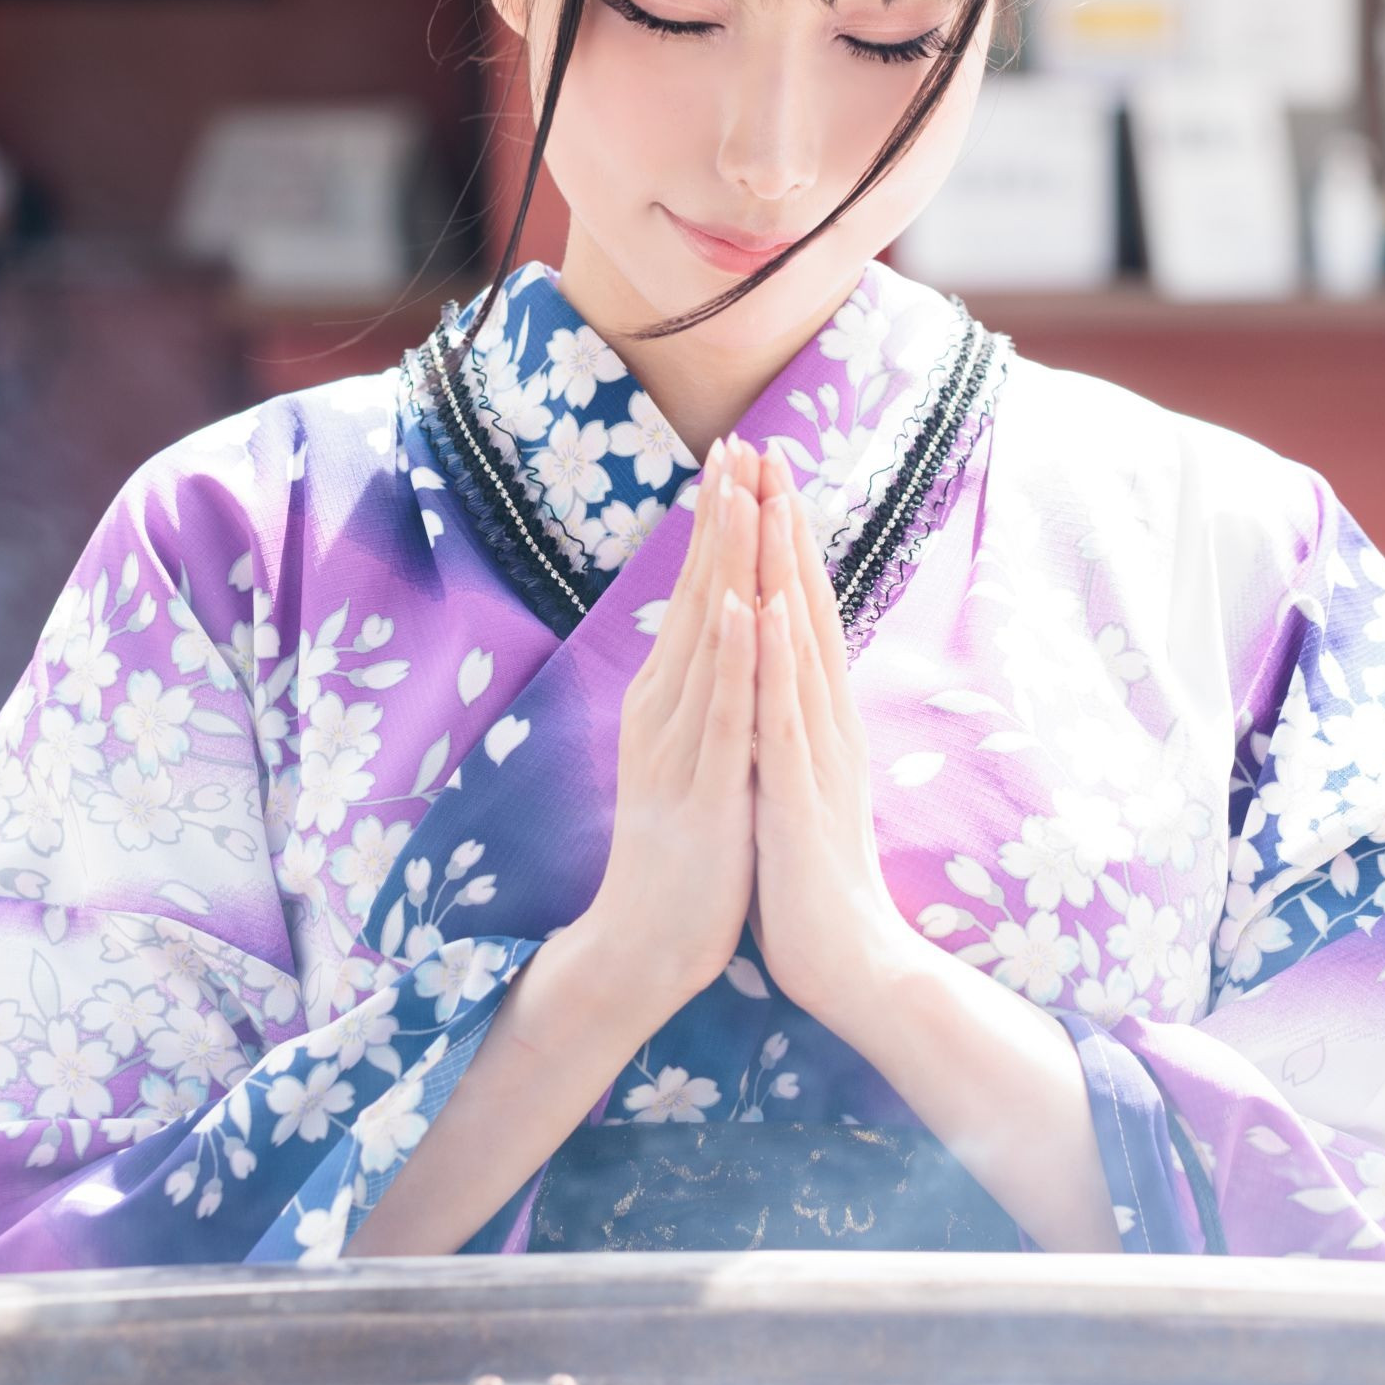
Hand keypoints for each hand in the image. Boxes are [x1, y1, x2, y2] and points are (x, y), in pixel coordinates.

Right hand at [568, 436, 764, 1018]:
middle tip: (737, 439)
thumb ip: (702, 697)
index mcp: (668, 698)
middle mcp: (665, 708)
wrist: (643, 945)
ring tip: (741, 491)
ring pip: (709, 635)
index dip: (718, 522)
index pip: (697, 591)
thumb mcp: (692, 756)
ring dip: (726, 560)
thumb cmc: (682, 852)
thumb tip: (720, 638)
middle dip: (722, 515)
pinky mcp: (704, 785)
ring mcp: (680, 744)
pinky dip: (729, 653)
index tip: (736, 453)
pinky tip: (736, 602)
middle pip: (698, 594)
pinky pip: (720, 710)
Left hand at [747, 449, 918, 1025]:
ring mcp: (818, 751)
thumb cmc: (816, 881)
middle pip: (810, 607)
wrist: (854, 963)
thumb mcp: (799, 786)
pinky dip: (774, 655)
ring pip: (803, 643)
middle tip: (770, 449)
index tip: (765, 479)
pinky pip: (784, 711)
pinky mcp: (799, 790)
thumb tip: (781, 689)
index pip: (804, 616)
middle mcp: (828, 722)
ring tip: (770, 497)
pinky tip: (764, 605)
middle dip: (788, 526)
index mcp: (820, 721)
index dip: (786, 545)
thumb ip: (795, 733)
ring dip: (786, 567)